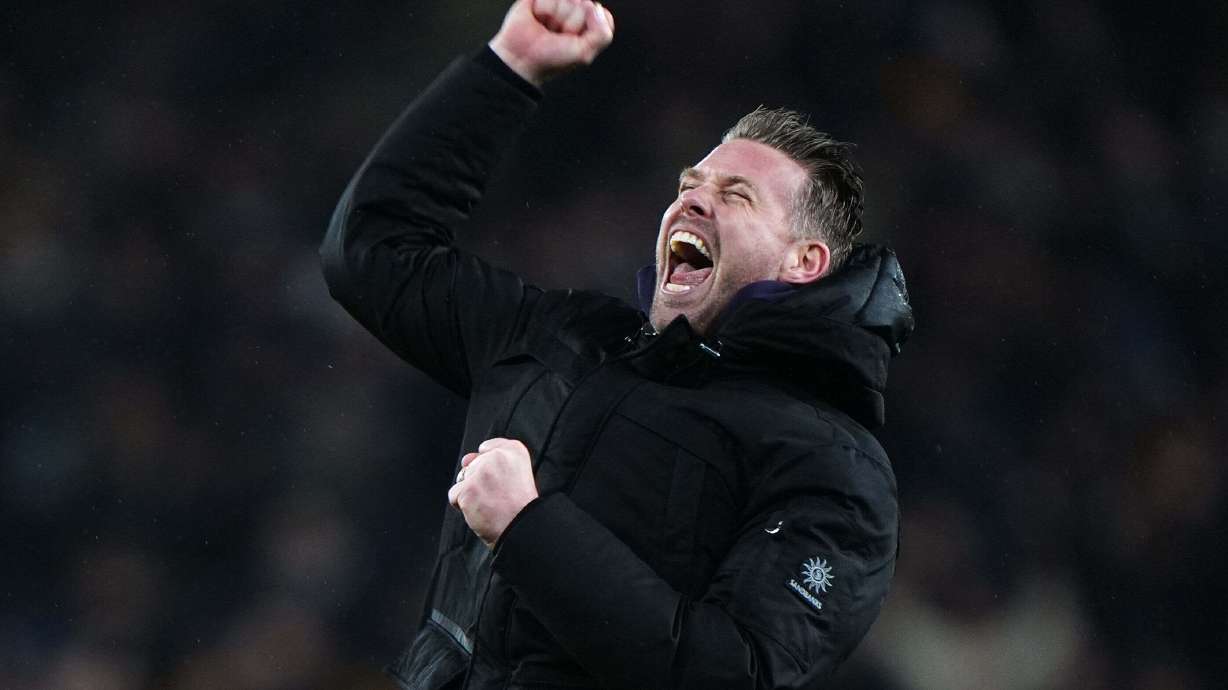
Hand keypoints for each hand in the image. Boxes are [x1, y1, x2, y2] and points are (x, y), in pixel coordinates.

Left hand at [447, 437, 539, 547]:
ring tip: (489, 504)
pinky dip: (463, 506)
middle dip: (479, 482)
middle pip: (472, 466)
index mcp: (514, 451)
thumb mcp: (518, 473)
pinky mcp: (467, 489)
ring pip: (462, 479)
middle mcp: (497, 457)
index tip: (502, 483)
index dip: (491, 469)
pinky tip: (479, 511)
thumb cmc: (520, 506)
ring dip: (470, 493)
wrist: (521, 528)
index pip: (487, 448)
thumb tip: (466, 459)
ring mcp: (481, 472)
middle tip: (498, 497)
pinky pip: (454, 495)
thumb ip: (493, 458)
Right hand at [489, 0, 614, 86]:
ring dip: (555, 16)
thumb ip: (602, 34)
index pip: (601, 14)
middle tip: (557, 36)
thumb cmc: (551, 59)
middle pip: (585, 4)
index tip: (575, 41)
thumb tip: (596, 7)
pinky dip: (544, 7)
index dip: (589, 27)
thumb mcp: (584, 53)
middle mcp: (574, 11)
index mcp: (588, 25)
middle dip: (571, 23)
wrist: (521, 59)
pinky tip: (538, 18)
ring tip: (546, 28)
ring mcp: (558, 3)